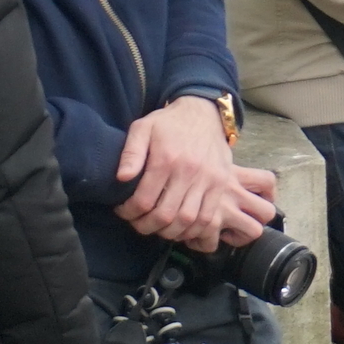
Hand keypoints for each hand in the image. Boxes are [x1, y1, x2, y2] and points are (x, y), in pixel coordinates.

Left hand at [114, 96, 272, 249]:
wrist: (204, 112)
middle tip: (137, 223)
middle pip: (165, 215)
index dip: (128, 213)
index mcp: (166, 159)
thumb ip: (130, 153)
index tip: (122, 211)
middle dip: (146, 226)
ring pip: (187, 221)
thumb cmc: (169, 122)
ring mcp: (208, 179)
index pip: (143, 200)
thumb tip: (121, 178)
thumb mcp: (143, 128)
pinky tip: (180, 227)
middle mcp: (189, 172)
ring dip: (169, 232)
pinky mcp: (221, 184)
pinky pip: (208, 217)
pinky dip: (193, 230)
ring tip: (157, 227)